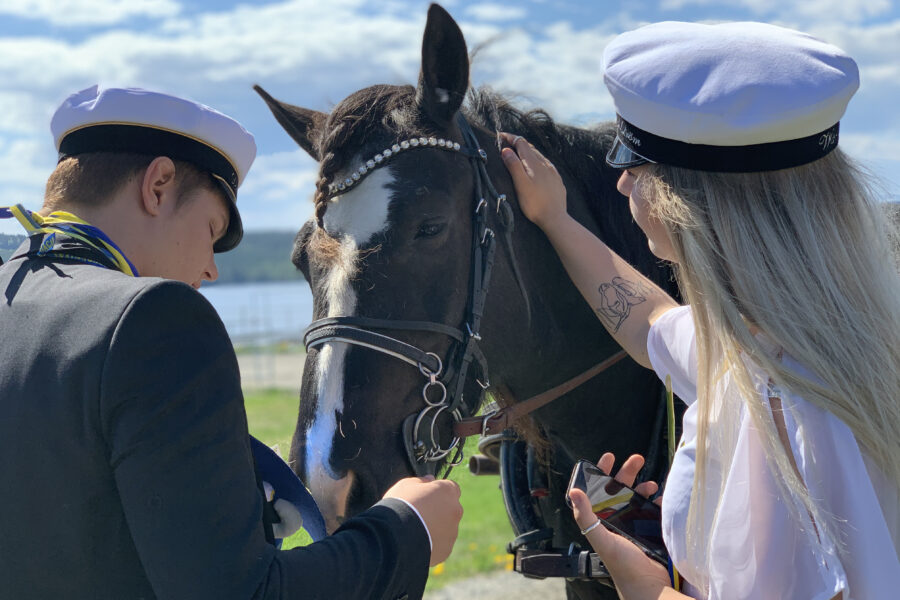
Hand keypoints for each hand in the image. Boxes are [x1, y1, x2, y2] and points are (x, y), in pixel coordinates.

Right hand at [383, 475, 461, 565]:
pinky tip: (416, 543)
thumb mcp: (406, 484)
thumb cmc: (400, 505)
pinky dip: (432, 544)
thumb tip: (430, 480)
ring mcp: (452, 532)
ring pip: (447, 528)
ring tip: (415, 531)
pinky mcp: (446, 550)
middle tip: (420, 514)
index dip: (439, 491)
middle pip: (451, 509)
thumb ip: (421, 481)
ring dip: (436, 528)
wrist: (395, 537)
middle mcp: (455, 511)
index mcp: (447, 491)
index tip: (427, 496)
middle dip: (440, 510)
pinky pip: (441, 544)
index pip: (451, 488)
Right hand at [499, 132, 568, 231]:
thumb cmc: (535, 204)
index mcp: (534, 163)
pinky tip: (535, 167)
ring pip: (538, 156)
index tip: (500, 136)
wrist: (555, 218)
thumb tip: (507, 149)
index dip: (510, 137)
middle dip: (518, 143)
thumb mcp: (520, 184)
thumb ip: (513, 165)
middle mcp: (545, 164)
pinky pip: (545, 165)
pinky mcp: (556, 180)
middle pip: (530, 147)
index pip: (521, 143)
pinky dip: (536, 161)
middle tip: (506, 143)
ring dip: (527, 152)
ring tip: (518, 154)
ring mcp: (552, 172)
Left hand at [570, 453, 672, 599]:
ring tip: (652, 484)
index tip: (609, 457)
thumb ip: (586, 517)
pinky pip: (653, 510)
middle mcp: (616, 520)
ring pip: (637, 497)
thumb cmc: (623, 567)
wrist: (650, 587)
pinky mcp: (650, 530)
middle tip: (637, 459)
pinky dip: (658, 502)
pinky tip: (661, 499)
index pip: (599, 491)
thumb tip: (574, 492)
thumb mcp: (602, 539)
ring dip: (644, 487)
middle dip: (628, 473)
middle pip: (620, 489)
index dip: (602, 472)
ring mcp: (634, 524)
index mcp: (602, 521)